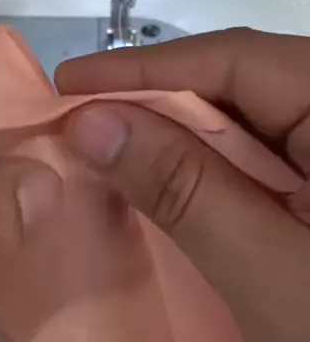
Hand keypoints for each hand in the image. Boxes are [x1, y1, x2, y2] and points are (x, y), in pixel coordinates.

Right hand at [56, 29, 309, 341]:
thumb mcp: (271, 280)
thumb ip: (187, 191)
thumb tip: (93, 121)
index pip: (243, 62)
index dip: (150, 66)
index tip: (70, 82)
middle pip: (243, 88)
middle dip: (156, 102)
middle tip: (76, 124)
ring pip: (245, 127)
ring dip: (173, 140)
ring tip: (101, 151)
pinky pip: (254, 169)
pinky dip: (201, 175)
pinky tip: (156, 188)